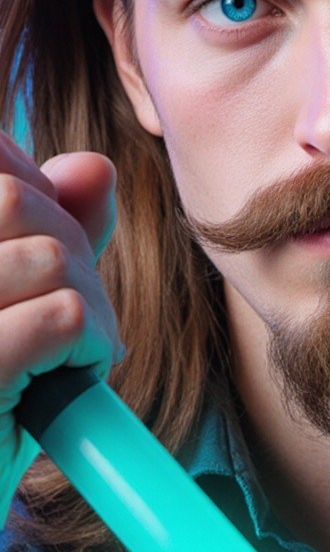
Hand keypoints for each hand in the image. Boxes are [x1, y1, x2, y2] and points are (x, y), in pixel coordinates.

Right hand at [0, 130, 123, 523]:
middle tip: (65, 319)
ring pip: (48, 255)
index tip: (34, 253)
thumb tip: (93, 166)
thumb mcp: (14, 308)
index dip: (29, 191)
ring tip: (66, 359)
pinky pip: (64, 315)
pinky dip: (90, 347)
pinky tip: (65, 384)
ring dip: (88, 306)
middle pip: (16, 199)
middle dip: (68, 249)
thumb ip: (48, 232)